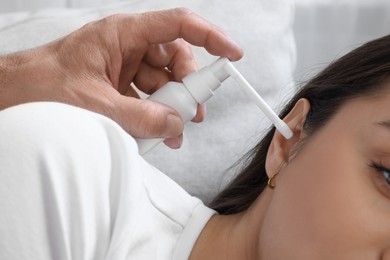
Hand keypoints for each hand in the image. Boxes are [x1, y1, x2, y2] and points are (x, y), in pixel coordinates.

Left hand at [0, 8, 242, 148]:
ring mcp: (127, 67)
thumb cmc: (44, 85)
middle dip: (188, 87)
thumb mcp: (95, 103)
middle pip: (175, 59)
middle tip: (193, 113)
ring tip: (176, 132)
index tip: (233, 54)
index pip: (177, 25)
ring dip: (174, 107)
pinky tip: (161, 134)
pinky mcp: (123, 87)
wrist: (17, 96)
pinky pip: (151, 98)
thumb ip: (139, 116)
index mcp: (123, 33)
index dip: (210, 36)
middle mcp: (129, 46)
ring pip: (165, 83)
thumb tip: (176, 125)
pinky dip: (159, 116)